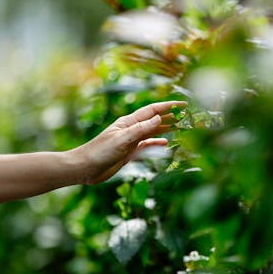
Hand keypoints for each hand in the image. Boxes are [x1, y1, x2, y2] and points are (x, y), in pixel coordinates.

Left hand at [70, 100, 186, 183]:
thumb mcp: (122, 140)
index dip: (169, 107)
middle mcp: (131, 129)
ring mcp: (131, 141)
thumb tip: (159, 118)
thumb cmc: (99, 152)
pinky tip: (166, 143)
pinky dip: (157, 142)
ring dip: (167, 129)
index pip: (153, 111)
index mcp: (129, 122)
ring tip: (181, 126)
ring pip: (153, 132)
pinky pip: (147, 145)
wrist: (84, 168)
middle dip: (171, 117)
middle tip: (188, 115)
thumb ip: (141, 129)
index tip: (184, 104)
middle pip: (155, 120)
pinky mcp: (129, 152)